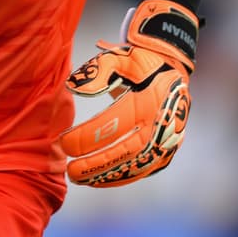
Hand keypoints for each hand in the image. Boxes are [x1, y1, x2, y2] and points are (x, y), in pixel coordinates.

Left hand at [60, 0, 197, 186]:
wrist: (173, 70)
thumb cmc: (140, 63)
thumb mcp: (120, 57)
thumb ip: (97, 70)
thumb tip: (73, 87)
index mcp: (149, 98)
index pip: (115, 123)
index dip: (89, 136)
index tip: (65, 143)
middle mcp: (162, 122)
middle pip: (128, 150)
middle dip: (98, 164)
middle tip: (71, 171)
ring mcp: (168, 140)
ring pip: (137, 165)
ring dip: (108, 175)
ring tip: (80, 178)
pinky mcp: (167, 151)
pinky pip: (145, 169)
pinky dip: (122, 177)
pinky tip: (100, 179)